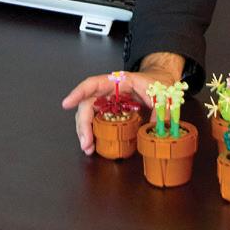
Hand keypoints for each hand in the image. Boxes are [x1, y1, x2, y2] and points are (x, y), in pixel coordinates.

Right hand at [61, 52, 184, 154]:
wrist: (162, 83)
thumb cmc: (159, 83)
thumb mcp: (163, 94)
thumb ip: (161, 110)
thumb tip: (157, 129)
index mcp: (119, 81)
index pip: (94, 83)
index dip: (79, 92)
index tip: (66, 104)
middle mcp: (109, 91)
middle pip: (88, 104)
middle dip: (83, 124)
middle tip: (86, 142)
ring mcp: (108, 101)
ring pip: (89, 114)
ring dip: (85, 131)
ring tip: (88, 148)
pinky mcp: (111, 111)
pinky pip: (97, 121)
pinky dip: (93, 133)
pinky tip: (94, 145)